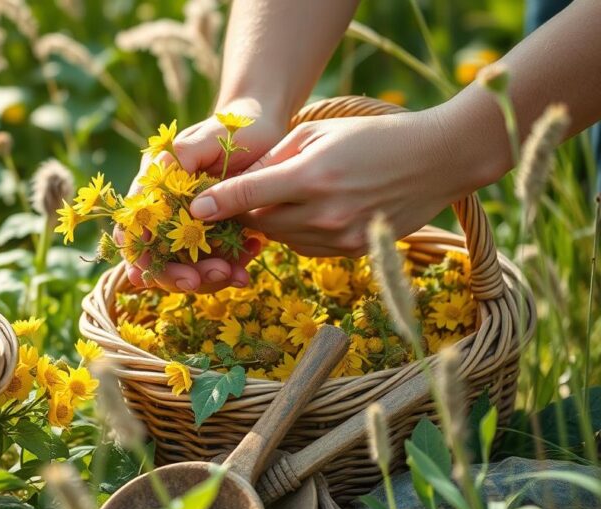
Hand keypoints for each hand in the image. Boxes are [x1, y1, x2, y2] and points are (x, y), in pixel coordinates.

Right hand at [121, 98, 287, 292]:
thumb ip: (180, 158)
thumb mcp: (206, 137)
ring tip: (236, 275)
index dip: (140, 257)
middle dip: (177, 275)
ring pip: (186, 266)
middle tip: (203, 279)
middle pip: (156, 258)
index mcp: (152, 188)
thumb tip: (157, 189)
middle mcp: (165, 211)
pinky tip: (246, 270)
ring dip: (206, 278)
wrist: (264, 130)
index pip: (132, 231)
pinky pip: (214, 262)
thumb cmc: (231, 128)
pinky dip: (229, 271)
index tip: (157, 272)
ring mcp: (189, 226)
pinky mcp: (215, 235)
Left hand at [188, 108, 489, 256]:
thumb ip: (276, 158)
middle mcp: (324, 212)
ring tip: (289, 199)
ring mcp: (340, 236)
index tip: (195, 209)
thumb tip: (239, 183)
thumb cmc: (374, 137)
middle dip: (248, 211)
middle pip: (261, 222)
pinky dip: (299, 233)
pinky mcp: (352, 251)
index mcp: (312, 176)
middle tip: (243, 198)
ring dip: (274, 222)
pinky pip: (306, 248)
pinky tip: (314, 212)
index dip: (219, 203)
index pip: (250, 194)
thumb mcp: (320, 132)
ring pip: (282, 238)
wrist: (437, 161)